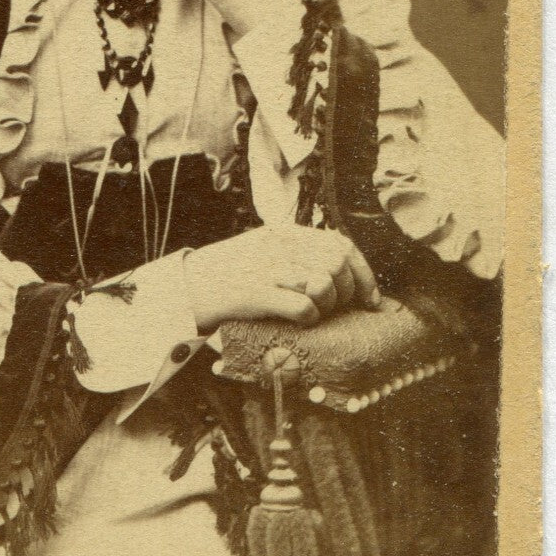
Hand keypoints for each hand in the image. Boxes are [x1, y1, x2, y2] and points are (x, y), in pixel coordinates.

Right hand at [184, 226, 381, 332]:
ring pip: (323, 283)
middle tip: (338, 310)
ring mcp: (265, 268)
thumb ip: (295, 252)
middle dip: (347, 292)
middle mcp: (277, 246)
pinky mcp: (255, 293)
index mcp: (282, 233)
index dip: (363, 273)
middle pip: (336, 263)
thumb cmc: (227, 275)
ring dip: (327, 306)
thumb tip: (339, 271)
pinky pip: (302, 307)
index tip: (370, 298)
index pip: (340, 244)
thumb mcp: (262, 250)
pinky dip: (309, 319)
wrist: (185, 287)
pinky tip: (298, 322)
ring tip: (314, 314)